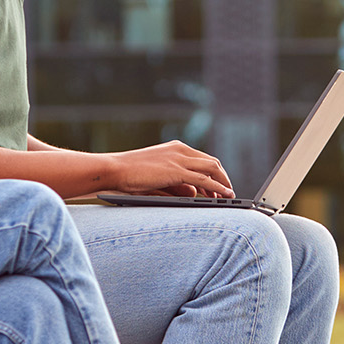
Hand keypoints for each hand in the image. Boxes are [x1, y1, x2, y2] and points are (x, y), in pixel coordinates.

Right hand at [106, 141, 233, 197]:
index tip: (220, 186)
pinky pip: (204, 180)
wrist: (114, 170)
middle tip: (227, 192)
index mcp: (175, 148)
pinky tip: (224, 195)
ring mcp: (179, 159)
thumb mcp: (159, 177)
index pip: (203, 159)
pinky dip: (218, 188)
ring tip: (229, 196)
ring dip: (223, 183)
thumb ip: (178, 183)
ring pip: (212, 169)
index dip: (214, 173)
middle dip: (222, 178)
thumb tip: (195, 192)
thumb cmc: (130, 175)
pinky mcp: (177, 171)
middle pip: (212, 162)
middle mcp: (180, 150)